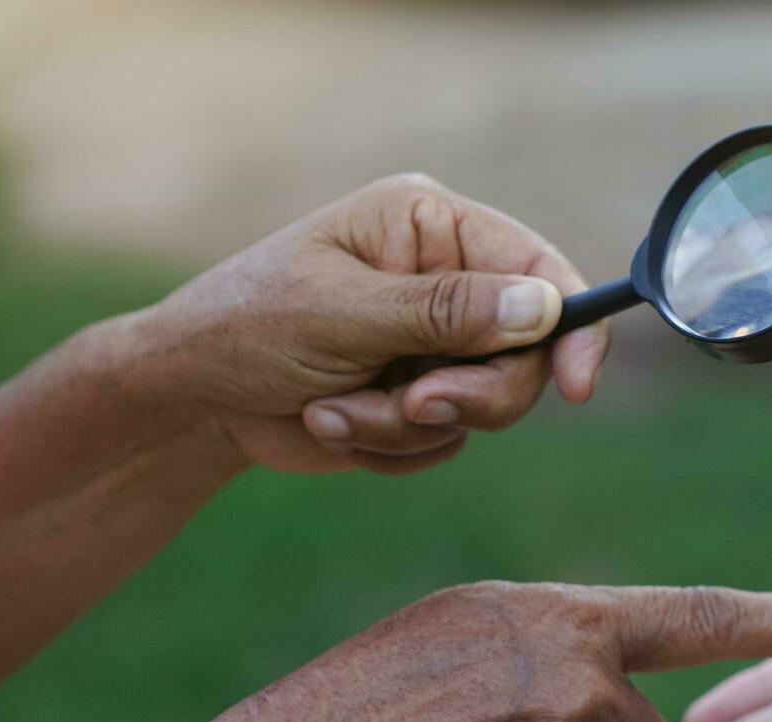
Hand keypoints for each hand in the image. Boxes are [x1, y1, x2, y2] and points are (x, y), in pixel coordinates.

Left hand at [133, 173, 605, 474]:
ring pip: (486, 407)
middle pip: (526, 353)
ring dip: (406, 425)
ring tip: (333, 408)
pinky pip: (447, 442)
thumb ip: (446, 312)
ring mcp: (438, 343)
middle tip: (413, 404)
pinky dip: (390, 446)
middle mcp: (447, 279)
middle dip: (468, 394)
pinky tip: (331, 420)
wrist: (192, 398)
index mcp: (430, 226)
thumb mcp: (343, 313)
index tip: (579, 386)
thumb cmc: (247, 325)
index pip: (538, 266)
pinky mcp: (422, 397)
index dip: (572, 326)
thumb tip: (544, 309)